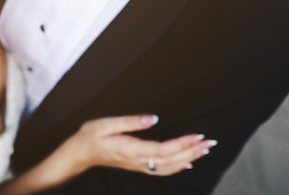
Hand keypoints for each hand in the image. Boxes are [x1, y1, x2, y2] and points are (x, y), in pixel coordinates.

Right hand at [68, 115, 216, 175]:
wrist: (78, 154)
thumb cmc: (89, 136)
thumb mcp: (106, 123)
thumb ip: (130, 121)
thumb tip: (153, 118)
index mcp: (131, 149)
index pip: (164, 150)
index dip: (183, 144)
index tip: (198, 136)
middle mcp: (137, 161)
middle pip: (171, 160)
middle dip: (192, 151)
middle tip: (210, 143)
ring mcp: (138, 165)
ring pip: (169, 167)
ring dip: (188, 159)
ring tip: (204, 151)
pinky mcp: (137, 165)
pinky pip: (161, 170)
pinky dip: (177, 167)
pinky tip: (187, 163)